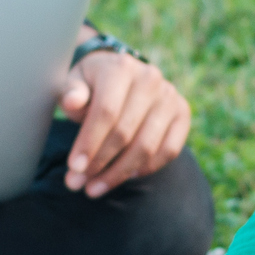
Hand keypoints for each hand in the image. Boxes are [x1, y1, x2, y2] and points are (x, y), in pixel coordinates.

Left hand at [58, 49, 191, 196]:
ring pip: (146, 146)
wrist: (120, 75)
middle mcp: (150, 78)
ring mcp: (169, 96)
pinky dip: (146, 168)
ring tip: (95, 187)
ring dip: (119, 173)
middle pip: (125, 132)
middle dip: (99, 163)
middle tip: (78, 184)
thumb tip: (72, 101)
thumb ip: (71, 93)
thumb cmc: (92, 85)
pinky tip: (124, 176)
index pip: (106, 111)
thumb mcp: (75, 83)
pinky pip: (169, 150)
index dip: (90, 143)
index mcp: (121, 67)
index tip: (73, 167)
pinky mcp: (182, 112)